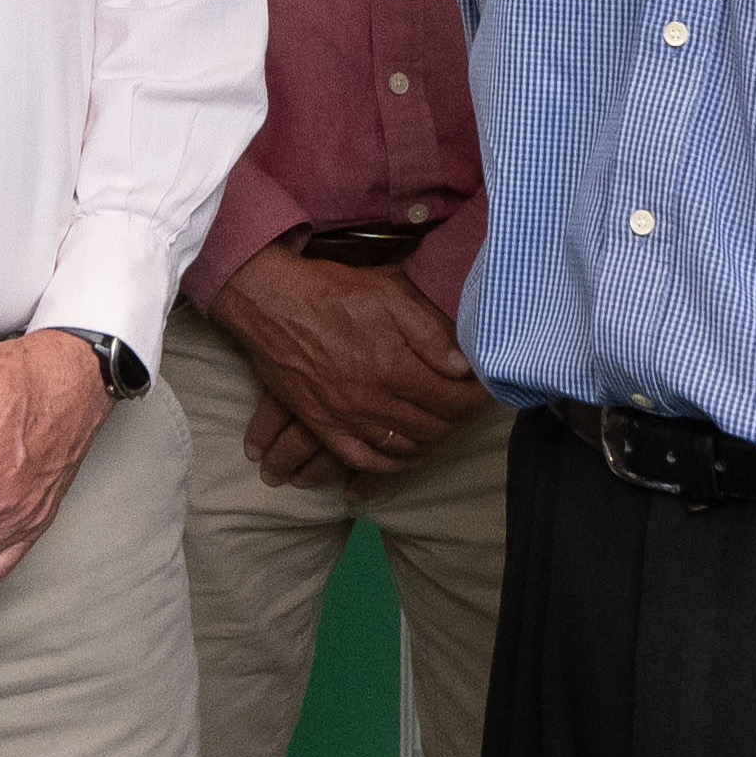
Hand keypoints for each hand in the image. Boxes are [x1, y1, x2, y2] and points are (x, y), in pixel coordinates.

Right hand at [205, 248, 482, 483]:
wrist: (271, 304)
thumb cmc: (332, 292)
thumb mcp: (388, 293)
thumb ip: (428, 331)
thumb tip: (461, 366)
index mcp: (392, 367)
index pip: (450, 400)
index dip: (475, 399)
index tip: (485, 392)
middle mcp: (371, 400)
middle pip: (430, 428)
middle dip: (456, 421)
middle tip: (467, 409)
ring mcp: (345, 417)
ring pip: (400, 447)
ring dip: (428, 442)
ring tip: (442, 427)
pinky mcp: (321, 423)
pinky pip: (360, 458)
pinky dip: (387, 464)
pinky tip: (400, 455)